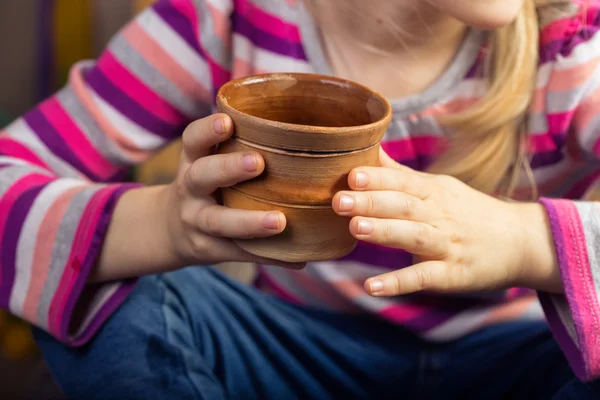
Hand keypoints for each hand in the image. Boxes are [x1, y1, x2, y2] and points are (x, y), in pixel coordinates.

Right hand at [164, 114, 302, 268]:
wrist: (171, 229)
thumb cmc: (207, 184)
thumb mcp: (207, 161)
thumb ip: (236, 146)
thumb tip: (303, 131)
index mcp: (193, 161)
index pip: (192, 140)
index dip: (207, 130)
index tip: (228, 122)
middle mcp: (190, 189)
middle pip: (202, 176)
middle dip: (228, 168)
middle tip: (258, 163)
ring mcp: (197, 221)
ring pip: (218, 222)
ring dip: (250, 222)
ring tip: (280, 222)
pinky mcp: (210, 249)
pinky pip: (241, 253)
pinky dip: (270, 255)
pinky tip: (298, 257)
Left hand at [332, 149, 560, 295]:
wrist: (520, 242)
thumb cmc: (468, 211)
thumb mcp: (439, 187)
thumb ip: (400, 173)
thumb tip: (369, 149)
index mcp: (434, 192)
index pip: (404, 181)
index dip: (378, 178)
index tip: (352, 174)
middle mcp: (440, 215)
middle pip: (405, 206)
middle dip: (372, 202)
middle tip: (340, 200)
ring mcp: (447, 245)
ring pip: (414, 236)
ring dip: (385, 232)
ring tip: (355, 228)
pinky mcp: (452, 274)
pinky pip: (424, 277)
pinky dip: (399, 282)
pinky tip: (372, 286)